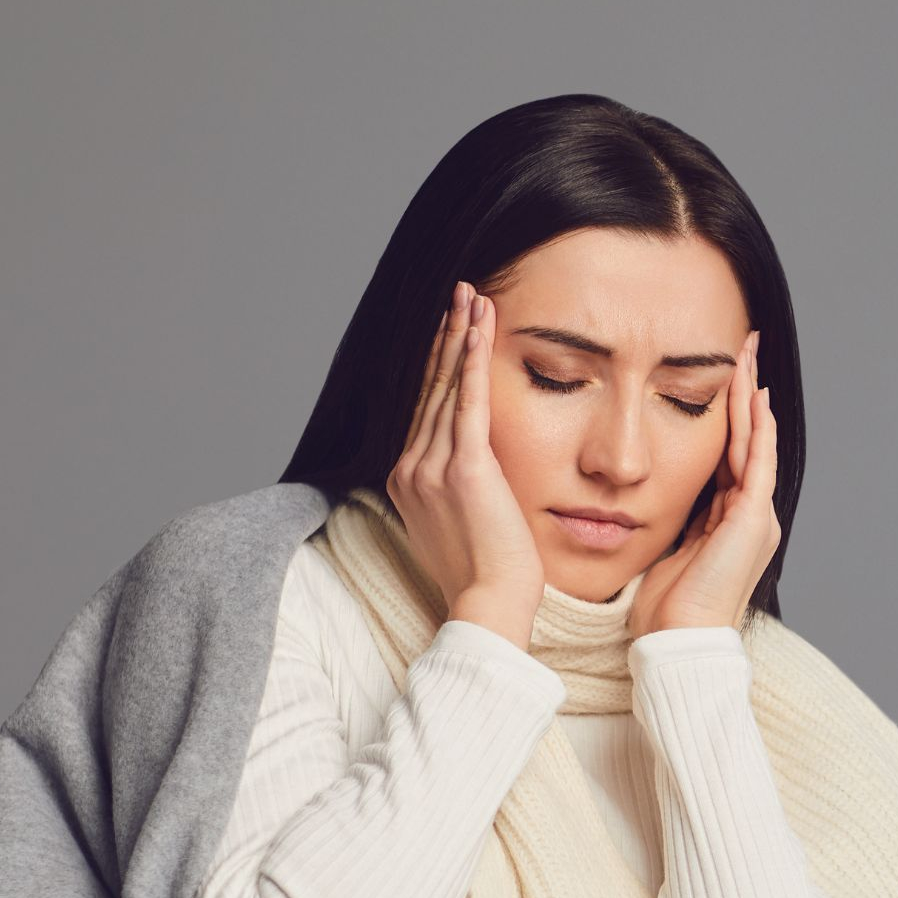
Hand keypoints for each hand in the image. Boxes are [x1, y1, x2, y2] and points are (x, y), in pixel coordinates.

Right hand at [387, 282, 544, 643]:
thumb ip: (459, 489)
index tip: (452, 330)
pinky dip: (472, 359)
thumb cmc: (487, 574)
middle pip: (430, 389)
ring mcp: (431, 467)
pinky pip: (467, 401)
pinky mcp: (462, 468)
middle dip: (447, 337)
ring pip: (446, 387)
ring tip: (473, 297)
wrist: (490, 603)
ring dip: (461, 337)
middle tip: (460, 294)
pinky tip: (478, 327)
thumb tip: (476, 472)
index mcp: (407, 479)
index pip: (424, 409)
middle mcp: (410, 467)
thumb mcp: (462, 523)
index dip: (439, 365)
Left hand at [628, 330, 778, 637]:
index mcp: (729, 524)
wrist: (681, 643)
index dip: (727, 418)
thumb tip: (632, 503)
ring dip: (751, 397)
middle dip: (745, 395)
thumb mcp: (663, 554)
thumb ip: (664, 525)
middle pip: (748, 441)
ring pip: (755, 442)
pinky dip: (755, 426)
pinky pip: (756, 460)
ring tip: (748, 355)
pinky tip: (752, 393)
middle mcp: (750, 516)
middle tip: (744, 349)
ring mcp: (756, 516)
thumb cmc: (665, 614)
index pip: (730, 458)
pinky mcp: (752, 518)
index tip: (722, 381)